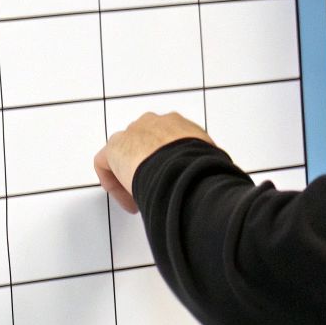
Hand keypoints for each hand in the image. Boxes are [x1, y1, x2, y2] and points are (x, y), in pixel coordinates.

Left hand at [94, 111, 215, 213]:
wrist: (180, 166)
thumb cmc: (201, 166)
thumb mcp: (215, 164)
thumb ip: (210, 170)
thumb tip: (220, 188)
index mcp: (178, 124)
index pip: (170, 140)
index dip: (169, 162)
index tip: (174, 181)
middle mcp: (153, 123)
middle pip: (145, 144)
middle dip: (149, 166)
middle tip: (156, 189)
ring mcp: (132, 133)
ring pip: (125, 152)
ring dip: (132, 174)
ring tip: (142, 197)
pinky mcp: (114, 148)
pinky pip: (105, 163)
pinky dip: (112, 182)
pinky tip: (128, 201)